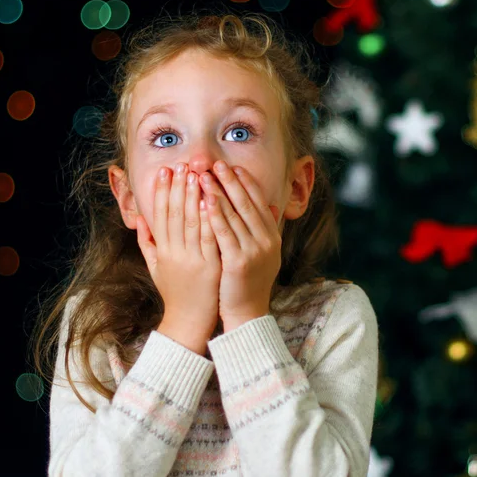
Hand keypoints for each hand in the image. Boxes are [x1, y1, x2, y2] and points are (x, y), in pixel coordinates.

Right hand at [136, 163, 221, 339]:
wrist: (188, 321)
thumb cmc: (173, 292)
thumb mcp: (154, 266)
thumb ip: (147, 242)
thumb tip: (140, 218)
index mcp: (161, 251)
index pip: (160, 215)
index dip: (162, 192)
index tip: (165, 172)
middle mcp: (174, 253)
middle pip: (175, 215)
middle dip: (178, 188)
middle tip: (181, 165)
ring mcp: (192, 260)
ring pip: (191, 223)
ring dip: (194, 197)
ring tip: (196, 175)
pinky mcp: (209, 267)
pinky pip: (209, 239)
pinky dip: (209, 220)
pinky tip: (212, 202)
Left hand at [199, 161, 281, 326]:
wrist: (247, 313)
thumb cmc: (248, 282)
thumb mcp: (264, 254)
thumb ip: (266, 229)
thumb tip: (272, 205)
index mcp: (272, 237)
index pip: (258, 202)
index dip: (245, 183)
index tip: (232, 167)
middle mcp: (266, 241)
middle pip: (246, 204)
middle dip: (230, 181)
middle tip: (216, 163)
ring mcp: (254, 251)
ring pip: (234, 215)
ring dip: (218, 192)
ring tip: (204, 175)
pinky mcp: (238, 262)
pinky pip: (224, 233)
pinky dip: (214, 214)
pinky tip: (204, 200)